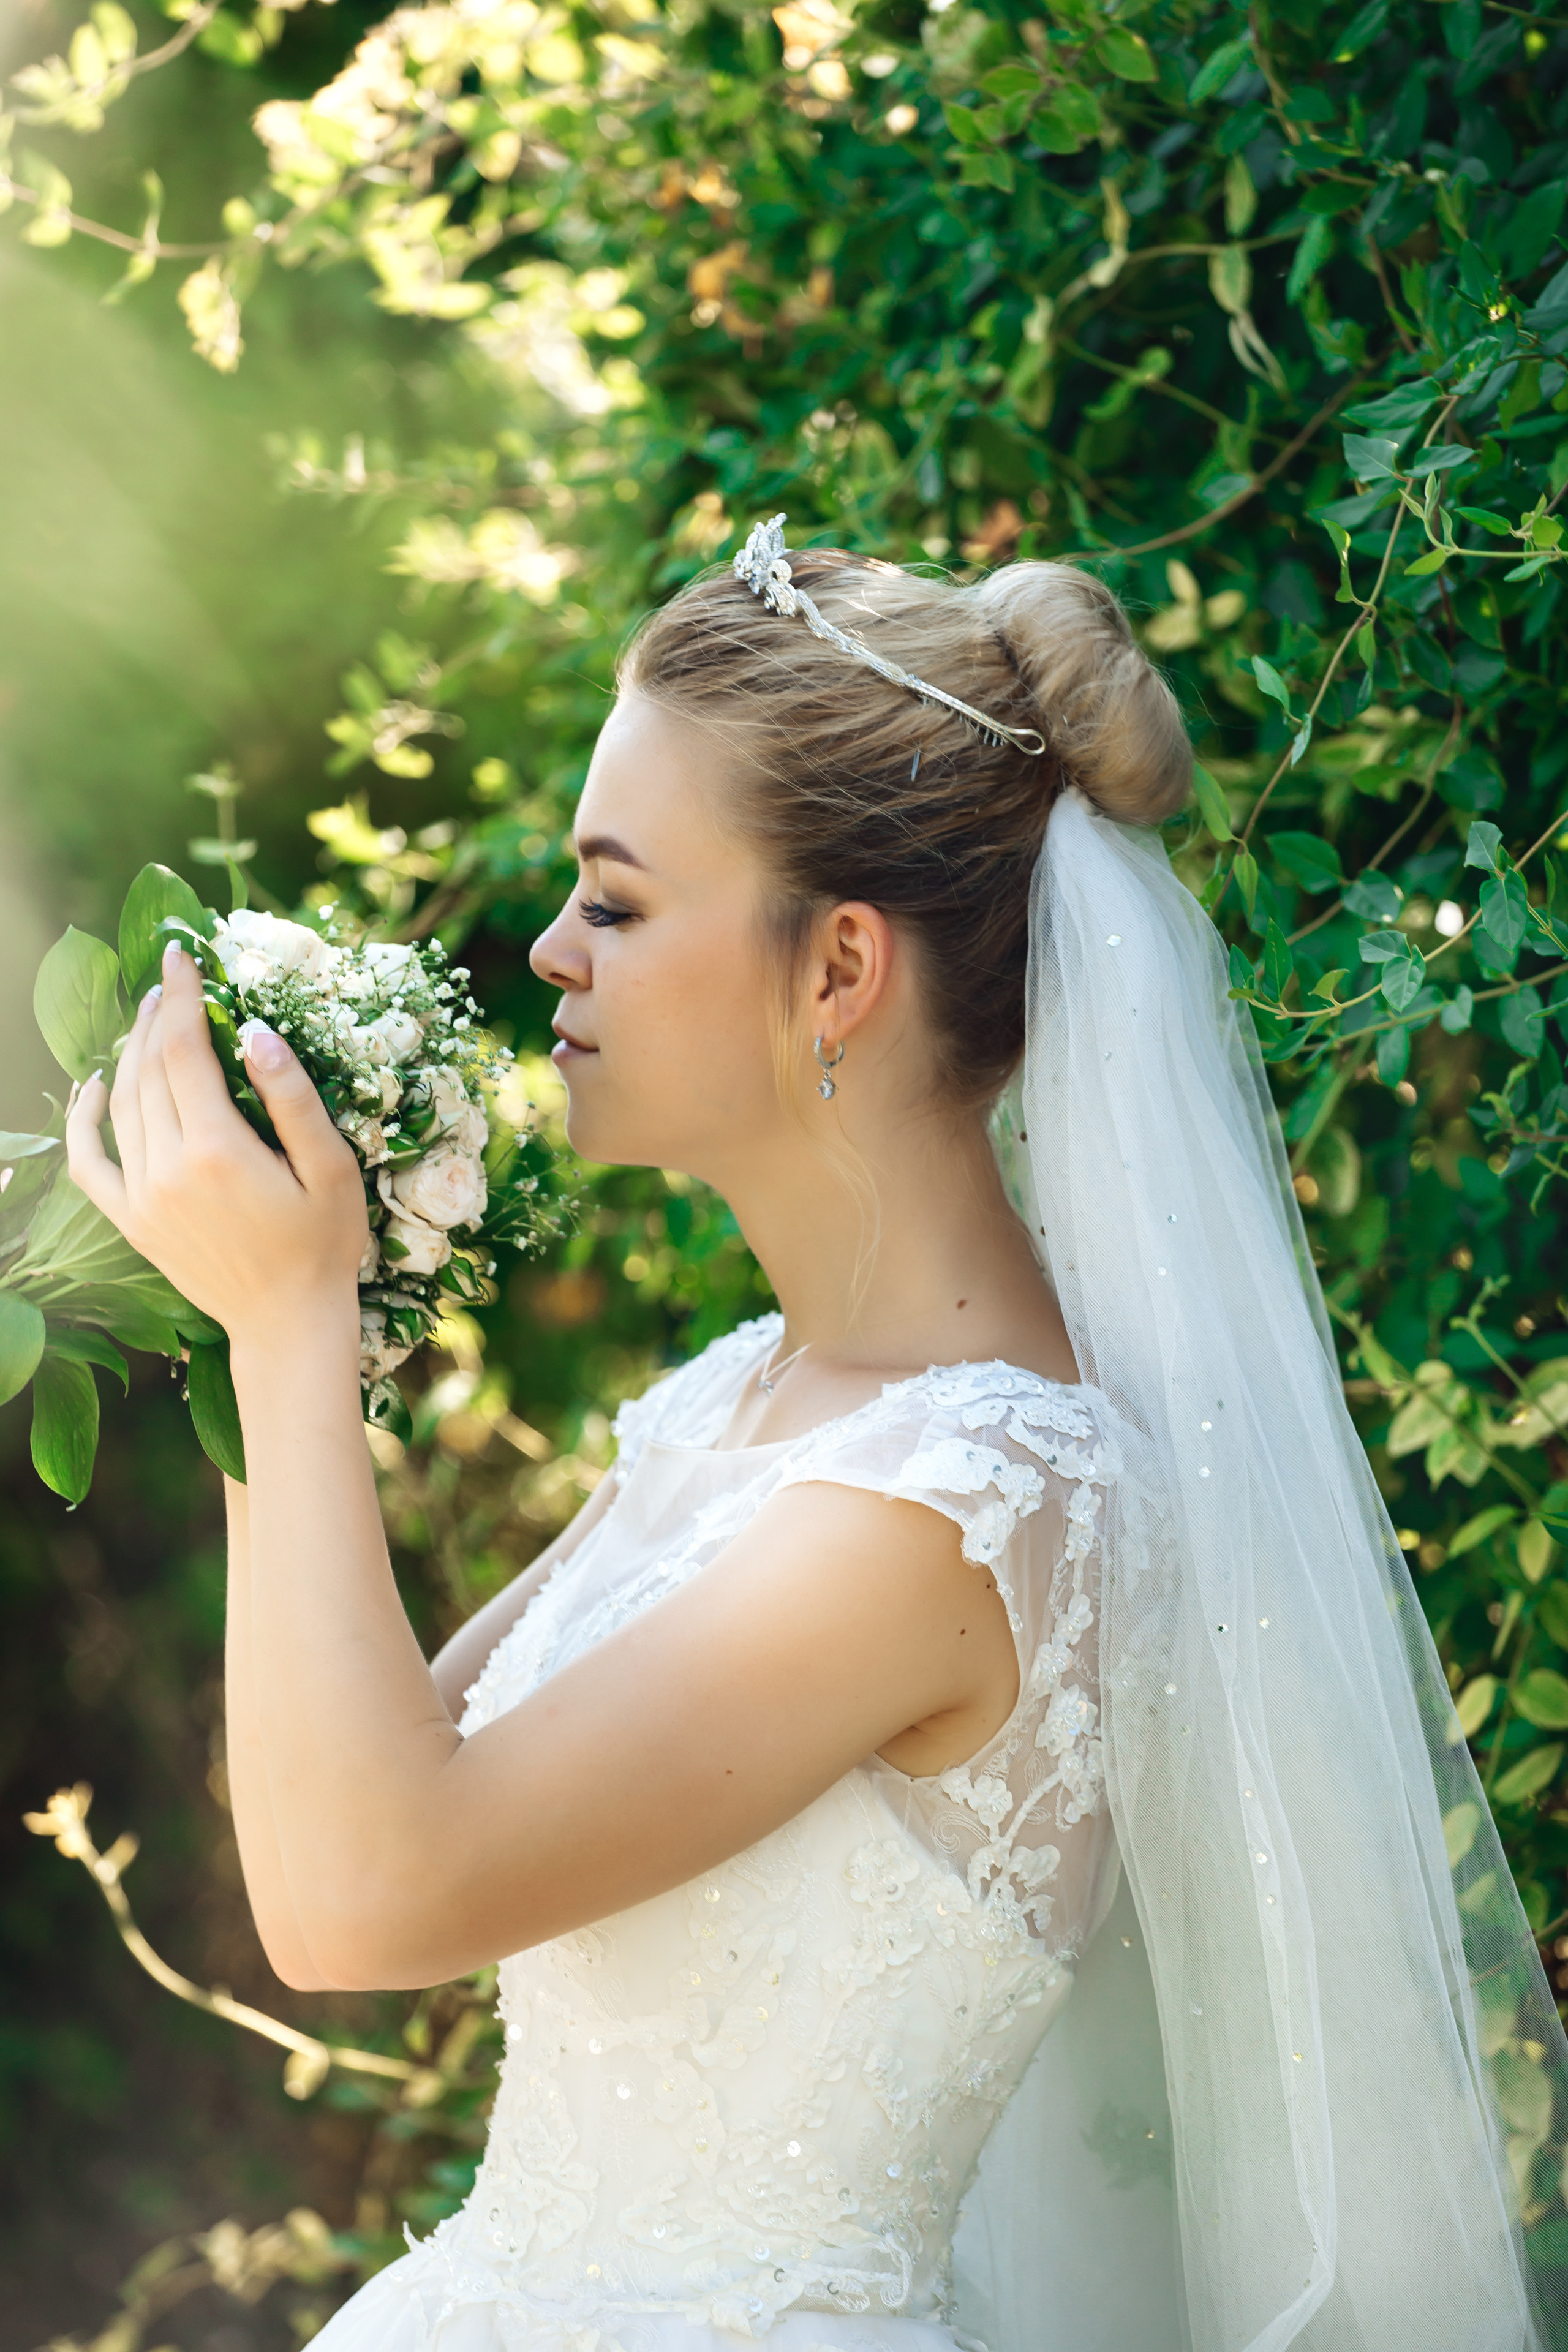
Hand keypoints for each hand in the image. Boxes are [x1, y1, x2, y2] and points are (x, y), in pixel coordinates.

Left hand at [66, 938, 368, 1347]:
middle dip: (158, 1016)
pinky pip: (89, 1161)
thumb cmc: (324, 1244)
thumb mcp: (331, 1167)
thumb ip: (293, 1098)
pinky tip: (95, 1086)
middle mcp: (167, 1170)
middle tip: (172, 980)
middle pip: (148, 1069)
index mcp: (217, 1150)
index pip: (185, 1050)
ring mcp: (142, 1198)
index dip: (183, 997)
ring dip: (132, 1053)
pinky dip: (84, 1118)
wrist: (288, 1324)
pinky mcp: (132, 1221)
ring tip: (150, 1018)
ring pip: (122, 1104)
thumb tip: (257, 1033)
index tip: (184, 957)